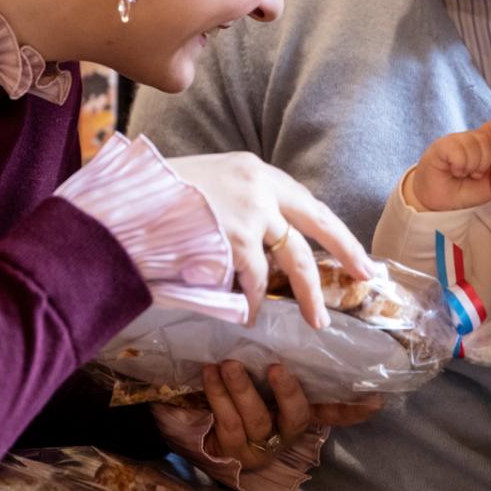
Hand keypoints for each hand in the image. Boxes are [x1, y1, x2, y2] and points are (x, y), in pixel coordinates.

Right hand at [169, 152, 377, 328]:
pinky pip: (256, 278)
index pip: (306, 201)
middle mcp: (258, 186)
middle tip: (367, 277)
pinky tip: (253, 313)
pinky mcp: (233, 238)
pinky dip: (257, 298)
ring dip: (304, 294)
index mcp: (253, 169)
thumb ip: (238, 201)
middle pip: (317, 222)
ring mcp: (248, 212)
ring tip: (313, 321)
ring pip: (289, 260)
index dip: (334, 229)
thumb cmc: (153, 197)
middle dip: (346, 253)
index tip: (356, 250)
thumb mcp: (206, 183)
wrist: (123, 203)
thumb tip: (263, 236)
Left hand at [200, 360, 382, 469]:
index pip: (335, 412)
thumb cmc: (243, 388)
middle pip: (296, 415)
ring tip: (229, 364)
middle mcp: (287, 431)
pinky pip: (227, 422)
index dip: (355, 407)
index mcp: (301, 412)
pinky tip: (210, 373)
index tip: (375, 399)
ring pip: (256, 419)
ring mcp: (261, 444)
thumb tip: (304, 318)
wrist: (205, 427)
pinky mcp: (234, 450)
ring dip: (241, 389)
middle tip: (276, 367)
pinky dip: (217, 395)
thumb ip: (285, 357)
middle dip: (287, 392)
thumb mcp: (265, 375)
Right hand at [407, 118, 490, 211]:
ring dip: (470, 166)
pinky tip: (453, 170)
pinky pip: (458, 151)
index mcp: (480, 146)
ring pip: (473, 145)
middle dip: (483, 162)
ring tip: (460, 173)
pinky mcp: (440, 146)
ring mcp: (453, 141)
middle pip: (485, 140)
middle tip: (472, 174)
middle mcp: (467, 140)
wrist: (436, 202)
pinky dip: (459, 165)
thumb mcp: (487, 190)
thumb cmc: (460, 190)